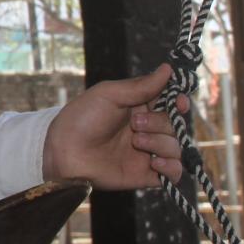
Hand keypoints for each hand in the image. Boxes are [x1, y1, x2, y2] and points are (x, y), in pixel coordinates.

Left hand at [42, 64, 192, 189]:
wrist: (64, 150)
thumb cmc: (82, 118)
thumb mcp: (109, 95)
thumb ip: (141, 86)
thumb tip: (168, 68)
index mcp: (141, 107)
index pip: (172, 103)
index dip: (179, 102)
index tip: (178, 103)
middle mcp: (148, 129)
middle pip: (176, 125)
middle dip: (161, 123)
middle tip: (136, 123)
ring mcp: (149, 152)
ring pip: (176, 147)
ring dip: (161, 143)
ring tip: (136, 141)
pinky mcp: (147, 174)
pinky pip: (174, 173)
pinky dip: (171, 167)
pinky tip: (155, 162)